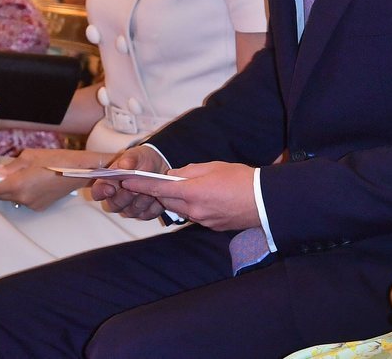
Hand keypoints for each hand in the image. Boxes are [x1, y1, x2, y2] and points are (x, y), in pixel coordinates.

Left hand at [0, 148, 85, 210]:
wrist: (81, 171)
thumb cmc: (57, 159)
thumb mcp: (31, 155)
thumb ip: (11, 165)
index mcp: (18, 184)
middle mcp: (23, 198)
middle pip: (0, 196)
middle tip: (1, 171)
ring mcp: (32, 204)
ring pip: (12, 198)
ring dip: (11, 188)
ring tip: (21, 175)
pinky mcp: (40, 206)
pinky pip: (25, 200)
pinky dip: (23, 192)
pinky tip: (34, 181)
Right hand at [90, 145, 169, 219]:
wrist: (160, 165)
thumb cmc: (142, 161)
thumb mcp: (136, 155)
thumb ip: (129, 159)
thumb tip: (123, 164)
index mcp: (109, 183)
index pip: (98, 191)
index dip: (102, 192)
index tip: (110, 189)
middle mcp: (117, 198)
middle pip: (115, 205)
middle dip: (125, 197)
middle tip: (134, 189)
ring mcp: (130, 207)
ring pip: (132, 211)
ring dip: (142, 201)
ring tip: (150, 190)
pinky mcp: (144, 213)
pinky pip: (147, 214)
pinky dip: (154, 206)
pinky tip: (158, 196)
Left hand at [120, 161, 258, 230]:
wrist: (264, 201)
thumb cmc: (242, 179)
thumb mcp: (214, 166)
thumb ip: (190, 171)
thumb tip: (175, 175)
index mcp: (193, 192)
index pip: (159, 189)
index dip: (141, 185)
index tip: (127, 181)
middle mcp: (194, 210)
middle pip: (169, 201)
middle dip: (163, 192)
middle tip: (164, 181)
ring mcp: (203, 221)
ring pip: (182, 209)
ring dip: (180, 199)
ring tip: (193, 187)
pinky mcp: (211, 226)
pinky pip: (195, 215)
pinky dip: (195, 206)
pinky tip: (208, 197)